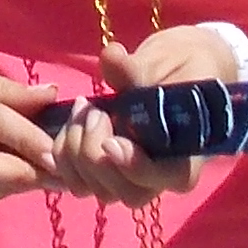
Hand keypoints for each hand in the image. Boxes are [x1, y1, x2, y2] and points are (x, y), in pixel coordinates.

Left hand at [54, 23, 238, 205]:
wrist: (175, 70)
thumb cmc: (180, 67)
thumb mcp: (166, 62)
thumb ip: (136, 68)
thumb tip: (111, 56)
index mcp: (186, 156)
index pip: (166, 179)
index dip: (136, 167)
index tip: (112, 142)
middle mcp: (157, 177)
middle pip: (123, 192)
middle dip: (96, 153)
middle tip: (94, 109)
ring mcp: (128, 178)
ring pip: (93, 190)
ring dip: (75, 151)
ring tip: (82, 108)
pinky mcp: (103, 172)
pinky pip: (74, 180)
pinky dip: (62, 155)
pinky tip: (67, 124)